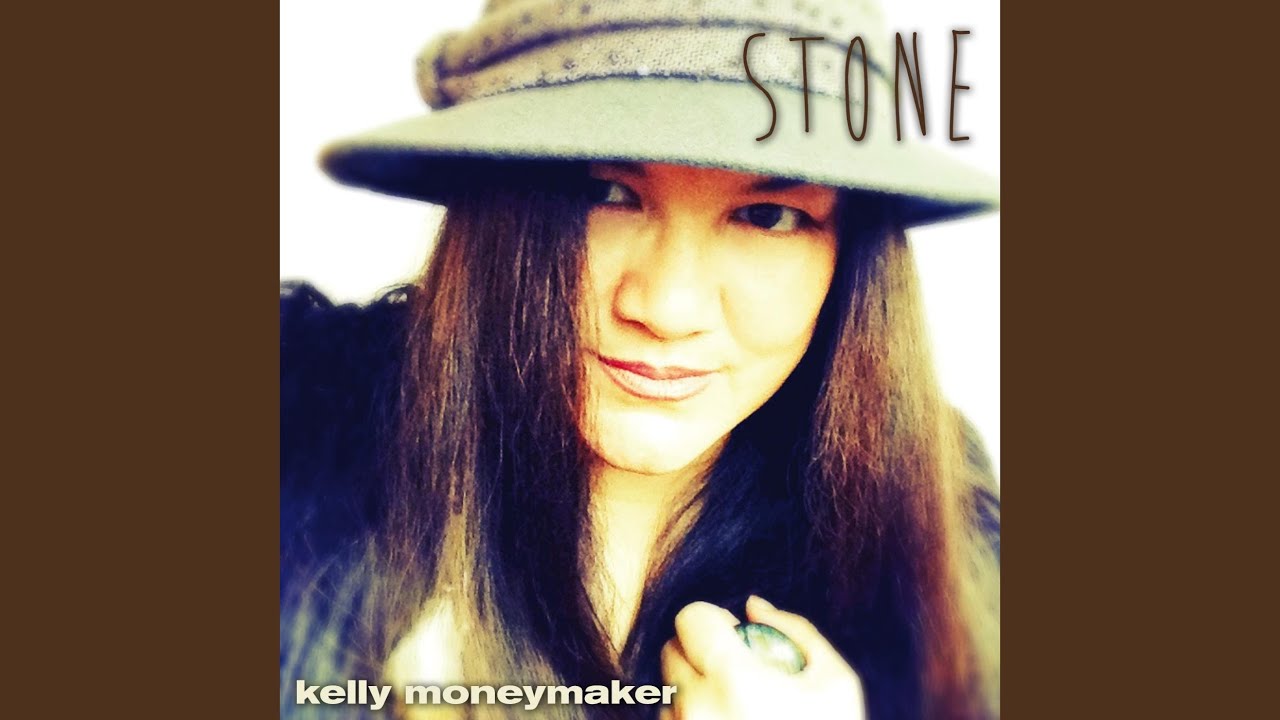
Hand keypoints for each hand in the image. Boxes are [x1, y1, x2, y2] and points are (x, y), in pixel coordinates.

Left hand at [658, 596, 864, 719]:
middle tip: (734, 670)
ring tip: (734, 711)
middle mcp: (697, 708)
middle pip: (672, 652)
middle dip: (698, 652)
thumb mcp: (836, 682)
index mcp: (734, 679)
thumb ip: (795, 630)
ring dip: (693, 692)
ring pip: (668, 692)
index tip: (731, 632)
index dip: (710, 619)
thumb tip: (753, 607)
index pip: (689, 618)